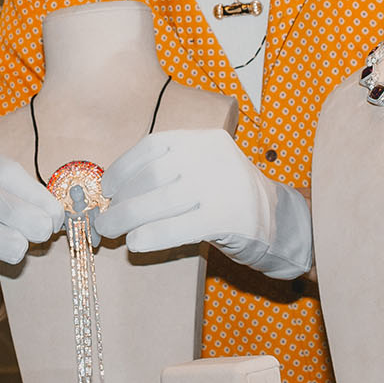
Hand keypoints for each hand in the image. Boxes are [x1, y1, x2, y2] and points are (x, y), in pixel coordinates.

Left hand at [95, 129, 312, 279]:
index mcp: (204, 139)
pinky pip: (180, 227)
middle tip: (104, 219)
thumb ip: (168, 173)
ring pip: (162, 201)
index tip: (107, 188)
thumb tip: (114, 192)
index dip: (124, 167)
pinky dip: (152, 235)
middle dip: (122, 199)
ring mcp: (223, 186)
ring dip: (128, 218)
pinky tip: (136, 243)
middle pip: (154, 176)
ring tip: (111, 232)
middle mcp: (214, 157)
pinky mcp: (229, 218)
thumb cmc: (227, 198)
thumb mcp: (203, 170)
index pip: (153, 145)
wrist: (279, 221)